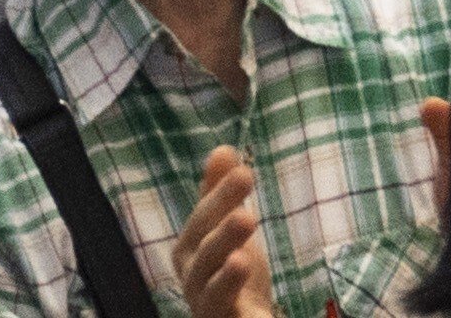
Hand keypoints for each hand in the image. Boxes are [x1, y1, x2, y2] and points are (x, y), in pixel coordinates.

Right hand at [174, 149, 275, 317]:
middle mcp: (193, 279)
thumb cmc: (226, 268)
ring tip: (242, 262)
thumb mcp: (224, 228)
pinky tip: (260, 313)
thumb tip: (223, 149)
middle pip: (206, 257)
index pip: (203, 220)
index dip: (220, 198)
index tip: (245, 173)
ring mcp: (208, 307)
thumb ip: (220, 194)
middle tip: (247, 216)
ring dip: (227, 279)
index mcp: (190, 250)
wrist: (235, 317)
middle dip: (223, 235)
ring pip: (214, 295)